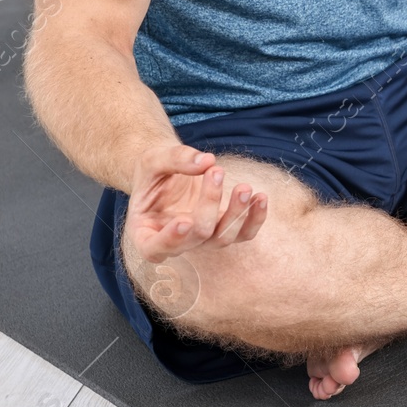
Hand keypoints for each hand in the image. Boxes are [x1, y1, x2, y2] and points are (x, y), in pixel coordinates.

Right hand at [124, 145, 267, 263]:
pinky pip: (244, 234)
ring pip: (222, 238)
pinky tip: (261, 197)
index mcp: (145, 231)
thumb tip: (206, 161)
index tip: (185, 220)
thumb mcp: (153, 159)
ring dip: (237, 213)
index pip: (154, 248)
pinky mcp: (222, 231)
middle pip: (197, 235)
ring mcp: (200, 240)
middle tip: (216, 171)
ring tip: (244, 187)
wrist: (167, 173)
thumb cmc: (154, 171)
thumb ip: (175, 159)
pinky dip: (255, 218)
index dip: (171, 239)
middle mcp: (174, 242)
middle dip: (209, 204)